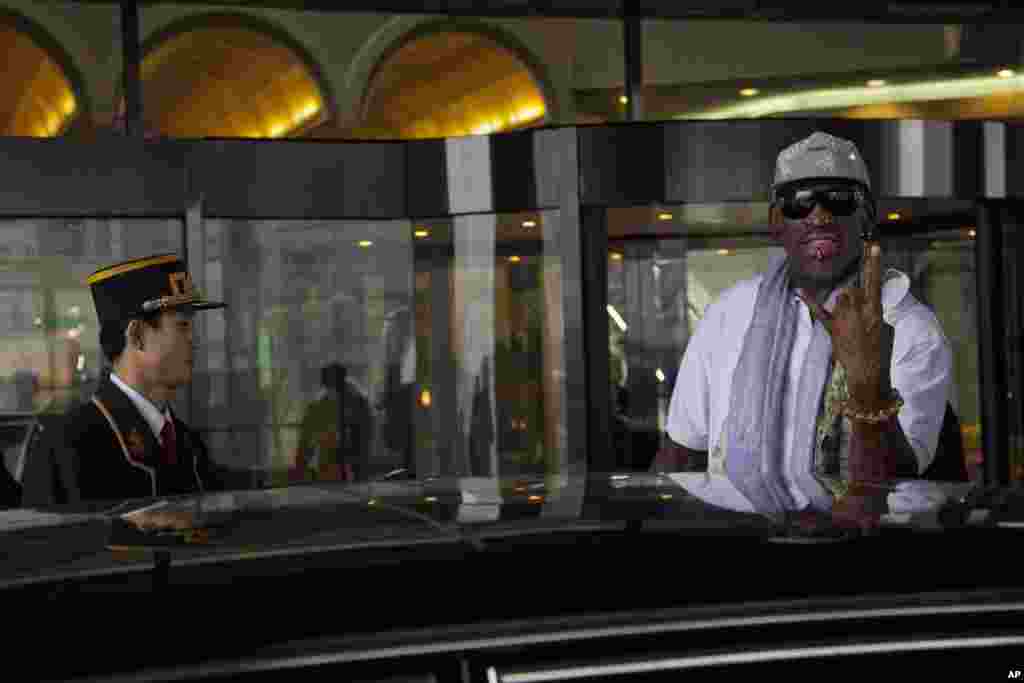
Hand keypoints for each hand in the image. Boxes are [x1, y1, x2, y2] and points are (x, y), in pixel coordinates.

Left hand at [797, 242, 894, 408]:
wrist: (865, 374)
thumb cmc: (877, 353)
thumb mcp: (882, 328)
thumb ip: (873, 311)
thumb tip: (863, 303)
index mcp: (876, 310)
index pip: (875, 282)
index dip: (873, 263)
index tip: (872, 245)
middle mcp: (859, 311)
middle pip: (851, 290)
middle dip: (852, 298)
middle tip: (856, 315)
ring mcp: (844, 319)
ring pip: (838, 298)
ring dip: (841, 306)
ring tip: (849, 325)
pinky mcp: (832, 328)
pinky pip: (819, 310)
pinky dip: (809, 300)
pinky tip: (800, 290)